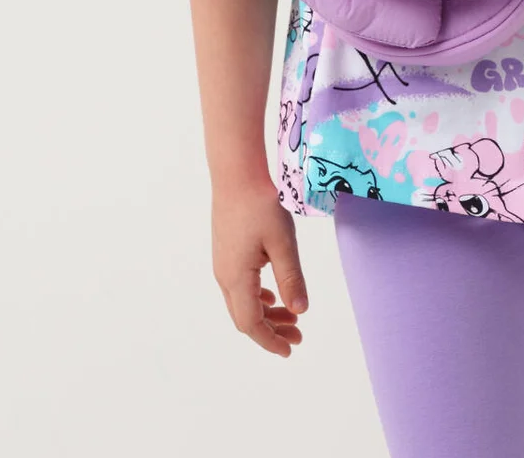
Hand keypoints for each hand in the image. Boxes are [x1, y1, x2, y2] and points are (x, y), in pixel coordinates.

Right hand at [211, 177, 308, 355]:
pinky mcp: (226, 253)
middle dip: (271, 331)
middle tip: (299, 336)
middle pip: (244, 317)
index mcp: (237, 278)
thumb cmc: (261, 205)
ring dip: (266, 314)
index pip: (250, 323)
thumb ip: (291, 278)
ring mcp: (223, 264)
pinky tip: (273, 297)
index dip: (270, 341)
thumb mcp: (283, 242)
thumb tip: (300, 312)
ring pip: (242, 302)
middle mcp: (225, 276)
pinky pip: (240, 287)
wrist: (237, 175)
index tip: (290, 349)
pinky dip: (258, 298)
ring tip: (292, 318)